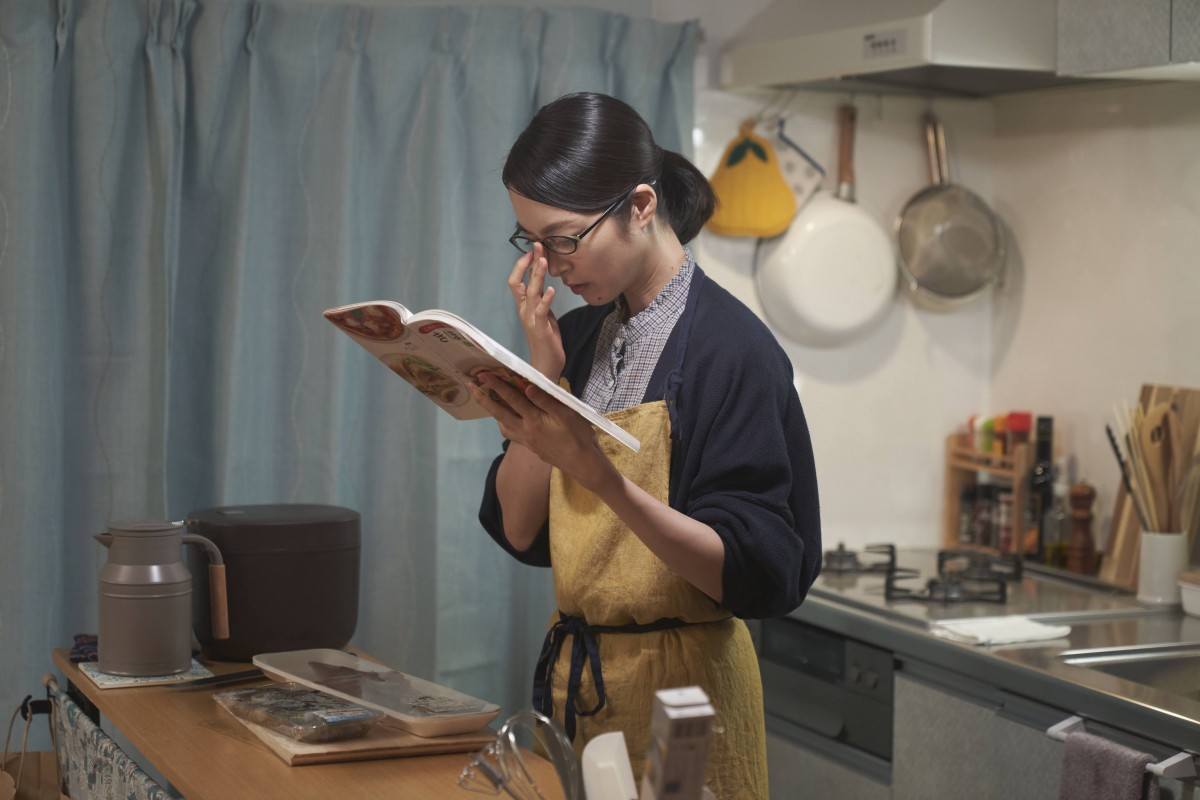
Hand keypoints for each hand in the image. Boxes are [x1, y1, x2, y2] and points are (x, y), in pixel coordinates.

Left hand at [470, 371, 612, 488]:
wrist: (584, 464)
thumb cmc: (579, 436)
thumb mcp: (568, 414)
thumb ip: (546, 401)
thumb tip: (527, 388)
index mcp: (534, 420)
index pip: (512, 399)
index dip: (498, 385)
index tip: (484, 375)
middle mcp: (526, 431)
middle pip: (500, 413)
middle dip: (485, 399)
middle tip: (471, 387)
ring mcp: (527, 441)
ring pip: (503, 425)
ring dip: (492, 413)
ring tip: (486, 402)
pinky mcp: (531, 447)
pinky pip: (511, 434)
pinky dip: (504, 424)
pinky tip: (507, 420)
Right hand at [507, 243, 564, 378]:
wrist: (546, 365)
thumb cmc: (546, 339)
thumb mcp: (544, 313)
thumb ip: (540, 297)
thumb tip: (541, 279)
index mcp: (524, 306)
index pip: (517, 280)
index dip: (522, 264)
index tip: (532, 250)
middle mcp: (524, 310)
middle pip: (518, 282)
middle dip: (528, 263)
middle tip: (538, 246)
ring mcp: (531, 319)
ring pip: (530, 293)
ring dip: (537, 276)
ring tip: (544, 261)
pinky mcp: (541, 329)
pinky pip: (541, 311)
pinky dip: (546, 299)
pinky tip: (553, 290)